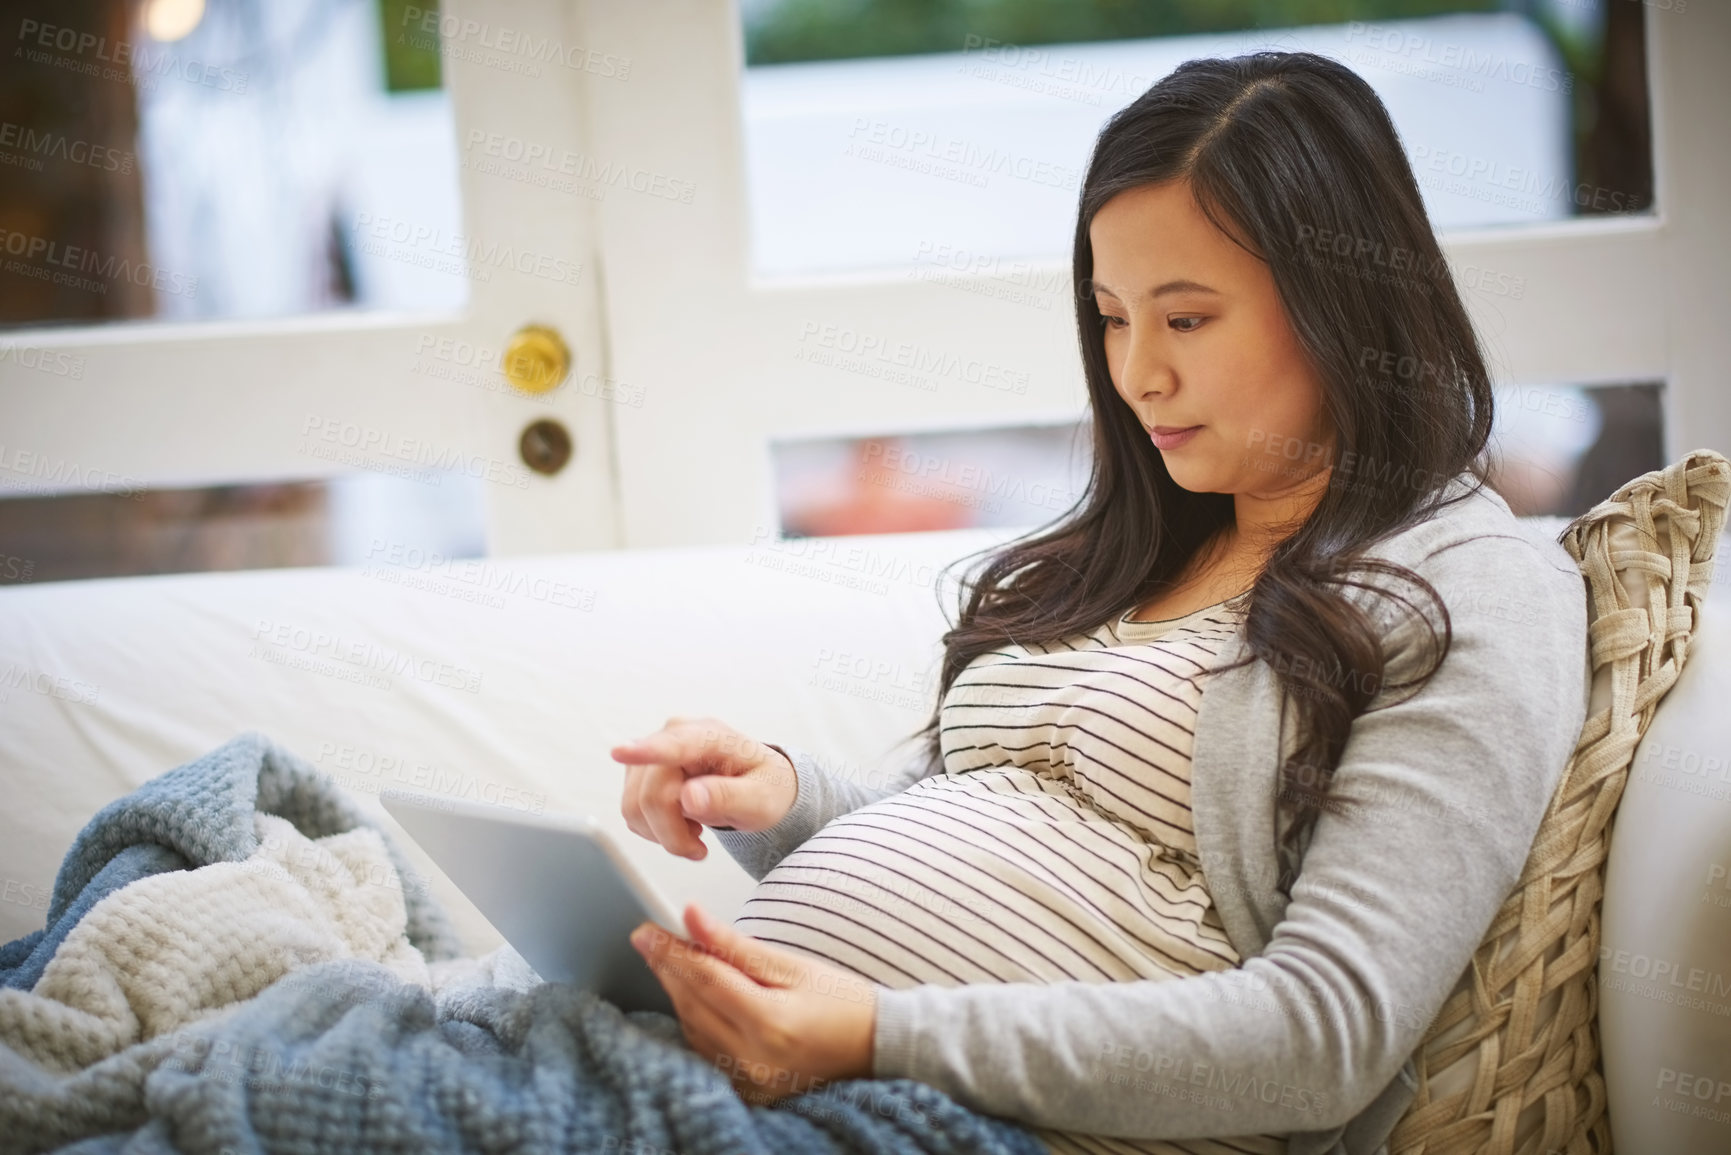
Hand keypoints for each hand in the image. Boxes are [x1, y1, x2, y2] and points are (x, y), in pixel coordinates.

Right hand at [612, 716, 797, 859]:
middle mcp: (676, 735)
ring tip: (696, 833)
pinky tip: (682, 823)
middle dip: (672, 832)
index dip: (647, 750)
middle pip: (652, 795)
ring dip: (663, 833)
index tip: (620, 752)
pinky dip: (655, 830)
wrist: (757, 786)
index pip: (676, 744)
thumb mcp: (762, 799)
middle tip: (700, 849)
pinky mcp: (641, 773)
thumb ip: (729, 797)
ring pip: (635, 806)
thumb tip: (689, 797)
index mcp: (711, 735)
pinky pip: (632, 812)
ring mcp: (654, 753)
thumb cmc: (764, 788)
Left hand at [631, 904, 875, 1104]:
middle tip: (649, 939)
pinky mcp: (748, 1091)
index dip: (671, 952)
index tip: (645, 932)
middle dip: (668, 969)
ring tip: (671, 962)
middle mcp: (753, 1058)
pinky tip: (693, 998)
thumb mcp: (792, 965)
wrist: (876, 1047)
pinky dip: (695, 1022)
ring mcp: (749, 1081)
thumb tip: (692, 918)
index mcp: (769, 1022)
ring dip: (678, 994)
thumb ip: (736, 946)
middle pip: (692, 1006)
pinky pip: (706, 1052)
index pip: (704, 980)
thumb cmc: (842, 1002)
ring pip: (693, 1030)